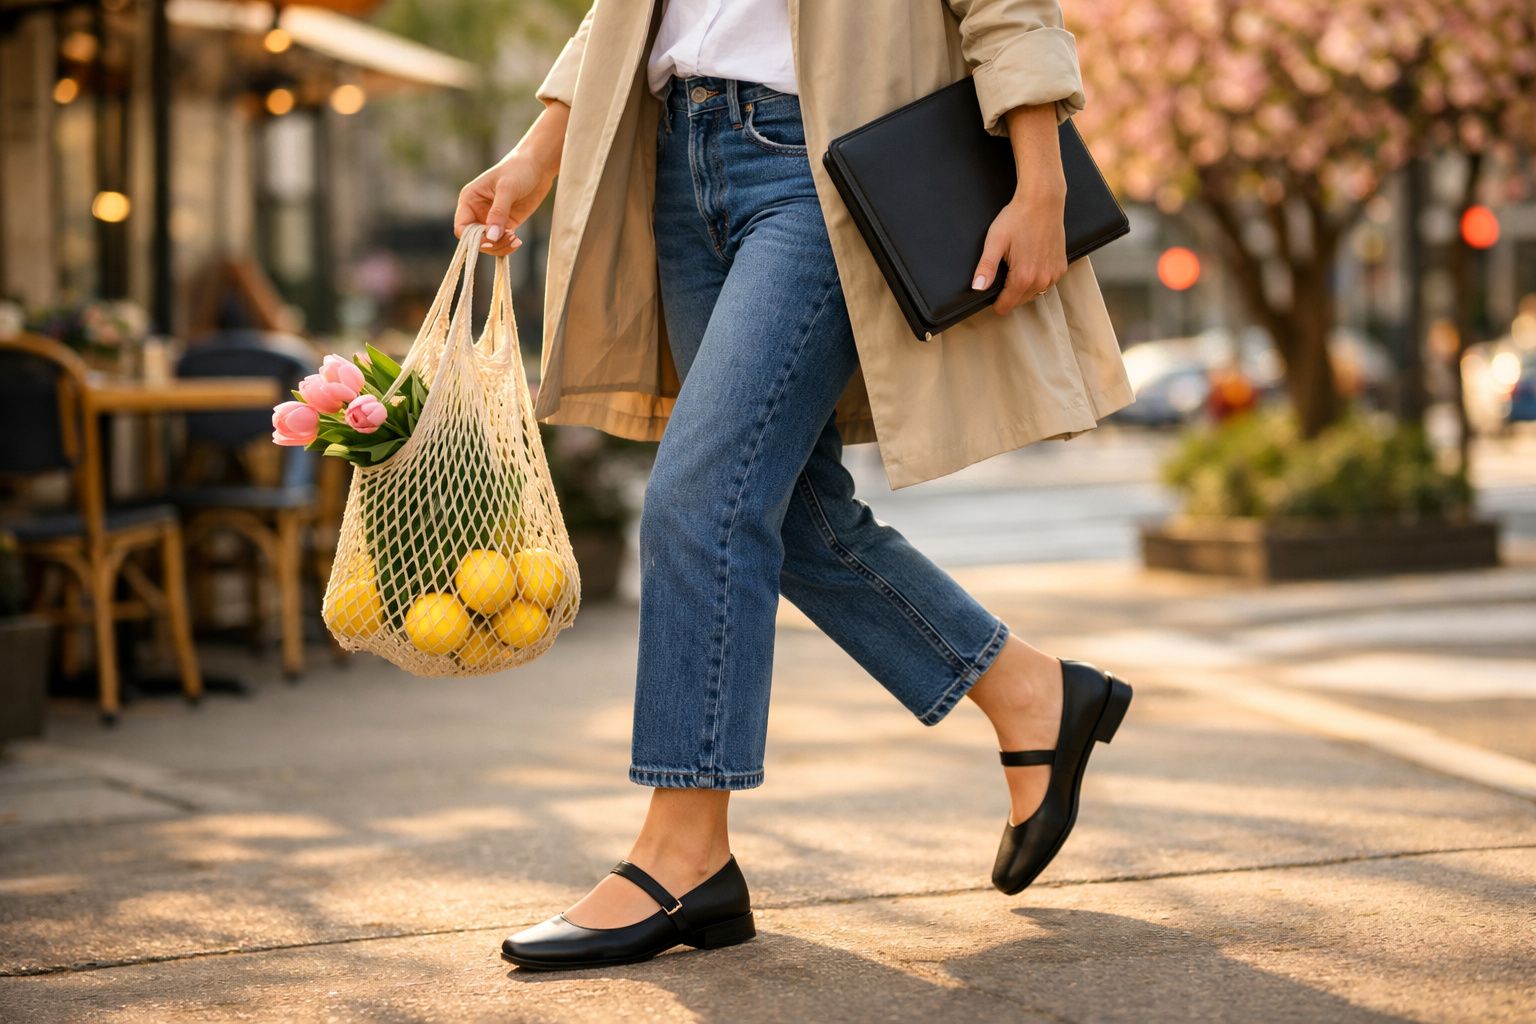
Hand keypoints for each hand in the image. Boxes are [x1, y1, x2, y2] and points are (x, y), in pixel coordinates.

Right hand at [453, 100, 568, 256]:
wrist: (538, 165)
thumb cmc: (519, 169)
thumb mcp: (507, 189)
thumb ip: (498, 212)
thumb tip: (491, 236)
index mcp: (469, 200)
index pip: (462, 228)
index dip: (473, 238)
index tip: (491, 238)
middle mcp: (476, 211)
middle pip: (475, 240)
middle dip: (490, 244)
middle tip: (509, 239)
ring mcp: (491, 219)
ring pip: (488, 244)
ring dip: (500, 247)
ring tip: (515, 240)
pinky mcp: (506, 224)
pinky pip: (501, 242)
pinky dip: (507, 246)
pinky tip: (517, 241)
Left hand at [971, 100, 1067, 316]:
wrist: (1042, 201)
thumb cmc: (1017, 218)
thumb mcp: (995, 241)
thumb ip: (986, 268)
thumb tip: (977, 288)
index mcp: (1023, 278)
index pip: (1005, 306)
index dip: (995, 301)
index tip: (991, 288)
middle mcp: (1042, 281)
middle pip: (1019, 302)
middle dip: (1009, 293)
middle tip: (1004, 270)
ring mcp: (1054, 275)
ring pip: (1033, 294)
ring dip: (1024, 287)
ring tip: (1017, 264)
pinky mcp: (1062, 268)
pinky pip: (1046, 283)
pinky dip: (1037, 278)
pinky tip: (1031, 262)